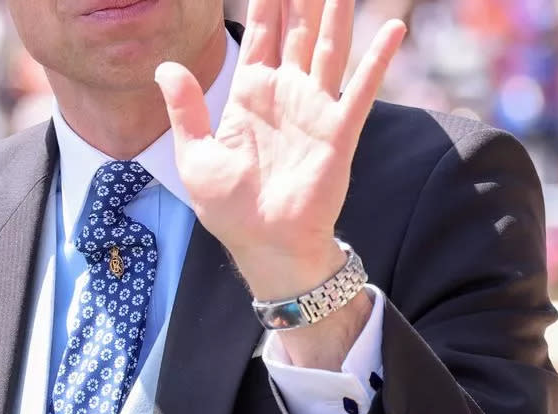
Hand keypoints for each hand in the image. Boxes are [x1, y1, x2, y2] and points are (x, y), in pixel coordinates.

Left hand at [155, 0, 405, 301]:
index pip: (261, 34)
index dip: (266, 0)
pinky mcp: (339, 131)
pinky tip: (391, 28)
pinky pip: (362, 88)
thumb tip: (166, 66)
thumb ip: (184, 109)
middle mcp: (286, 94)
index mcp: (251, 95)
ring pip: (329, 46)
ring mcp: (315, 109)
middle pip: (297, 29)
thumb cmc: (229, 208)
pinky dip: (377, 59)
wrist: (265, 245)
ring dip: (336, 10)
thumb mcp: (195, 156)